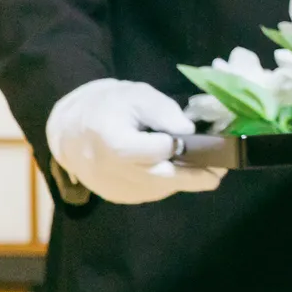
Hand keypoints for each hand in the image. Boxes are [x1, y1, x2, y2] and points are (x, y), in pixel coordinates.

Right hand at [45, 78, 225, 205]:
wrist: (70, 130)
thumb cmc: (107, 107)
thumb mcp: (137, 95)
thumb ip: (164, 111)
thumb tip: (189, 132)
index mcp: (113, 143)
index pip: (157, 151)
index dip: (178, 145)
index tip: (200, 140)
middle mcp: (111, 172)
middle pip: (164, 179)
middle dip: (197, 175)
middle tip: (220, 169)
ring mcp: (114, 188)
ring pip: (161, 188)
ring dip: (182, 178)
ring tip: (198, 162)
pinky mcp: (118, 197)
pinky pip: (151, 192)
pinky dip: (166, 182)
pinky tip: (169, 167)